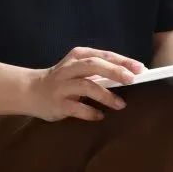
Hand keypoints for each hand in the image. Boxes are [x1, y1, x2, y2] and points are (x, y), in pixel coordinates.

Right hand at [23, 47, 144, 122]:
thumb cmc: (63, 79)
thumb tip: (129, 74)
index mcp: (78, 56)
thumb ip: (99, 69)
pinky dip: (91, 112)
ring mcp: (63, 85)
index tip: (140, 69)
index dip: (123, 61)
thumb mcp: (78, 68)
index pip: (103, 55)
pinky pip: (78, 108)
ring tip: (121, 105)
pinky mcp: (58, 103)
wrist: (31, 91)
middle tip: (132, 80)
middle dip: (115, 71)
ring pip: (87, 86)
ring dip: (106, 96)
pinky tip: (100, 116)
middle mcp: (70, 68)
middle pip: (95, 65)